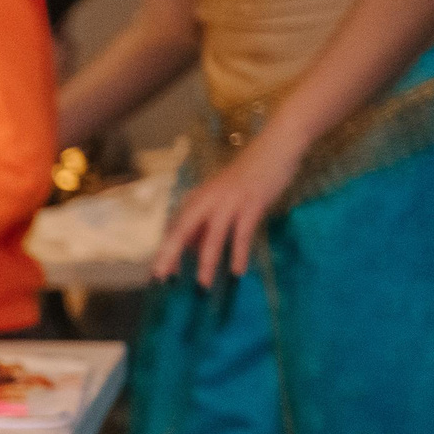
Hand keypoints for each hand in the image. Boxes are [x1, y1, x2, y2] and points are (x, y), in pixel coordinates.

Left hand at [154, 134, 298, 286]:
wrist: (275, 148)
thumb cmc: (247, 176)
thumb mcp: (220, 197)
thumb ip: (206, 220)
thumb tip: (193, 248)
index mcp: (198, 198)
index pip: (176, 227)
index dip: (166, 249)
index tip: (159, 272)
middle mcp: (208, 200)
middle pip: (183, 230)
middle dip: (171, 254)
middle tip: (162, 277)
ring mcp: (229, 202)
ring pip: (212, 236)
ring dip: (207, 262)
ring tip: (203, 285)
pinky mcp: (251, 204)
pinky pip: (242, 234)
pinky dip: (238, 253)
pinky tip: (237, 271)